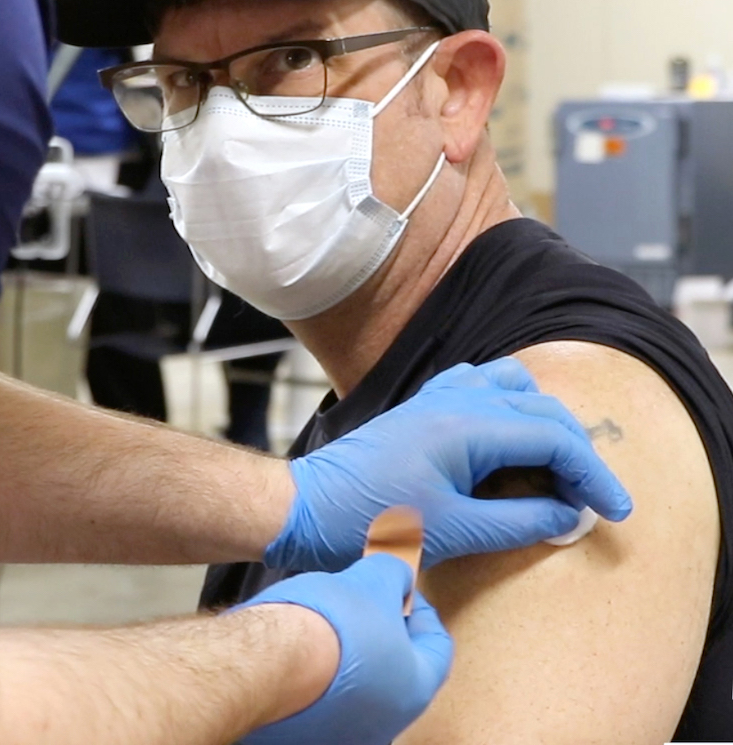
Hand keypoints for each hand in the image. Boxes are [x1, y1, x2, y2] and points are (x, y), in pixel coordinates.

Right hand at [239, 554, 451, 744]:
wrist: (267, 661)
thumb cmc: (330, 626)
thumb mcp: (373, 580)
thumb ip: (393, 575)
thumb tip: (396, 576)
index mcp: (415, 689)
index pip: (437, 645)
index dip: (419, 608)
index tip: (398, 588)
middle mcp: (386, 722)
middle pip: (393, 668)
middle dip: (379, 632)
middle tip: (359, 603)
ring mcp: (343, 733)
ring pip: (354, 688)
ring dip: (345, 657)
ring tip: (322, 624)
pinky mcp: (302, 734)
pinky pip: (316, 701)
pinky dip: (312, 678)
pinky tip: (296, 652)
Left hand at [264, 358, 633, 572]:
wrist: (306, 509)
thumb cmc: (370, 522)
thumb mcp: (455, 533)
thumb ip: (520, 521)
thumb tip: (570, 515)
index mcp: (467, 425)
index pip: (554, 437)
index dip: (594, 475)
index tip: (614, 512)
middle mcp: (455, 399)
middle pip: (543, 410)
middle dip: (577, 453)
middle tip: (590, 501)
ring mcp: (435, 398)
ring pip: (514, 389)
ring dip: (544, 423)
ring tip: (554, 471)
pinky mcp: (420, 408)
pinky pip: (479, 388)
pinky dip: (509, 411)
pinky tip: (508, 447)